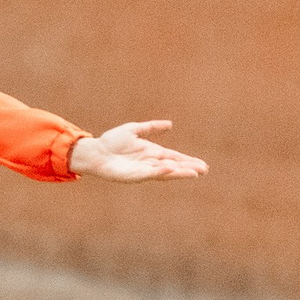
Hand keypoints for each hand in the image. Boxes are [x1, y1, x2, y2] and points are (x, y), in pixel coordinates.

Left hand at [70, 121, 206, 182]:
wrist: (95, 151)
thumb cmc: (112, 142)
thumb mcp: (134, 130)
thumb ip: (151, 127)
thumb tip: (170, 124)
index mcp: (152, 152)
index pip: (174, 157)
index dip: (188, 160)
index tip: (202, 164)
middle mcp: (150, 163)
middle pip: (174, 166)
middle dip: (188, 168)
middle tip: (204, 170)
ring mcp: (143, 170)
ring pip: (165, 172)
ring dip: (179, 172)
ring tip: (194, 173)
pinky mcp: (134, 176)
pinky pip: (150, 173)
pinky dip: (161, 171)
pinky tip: (170, 168)